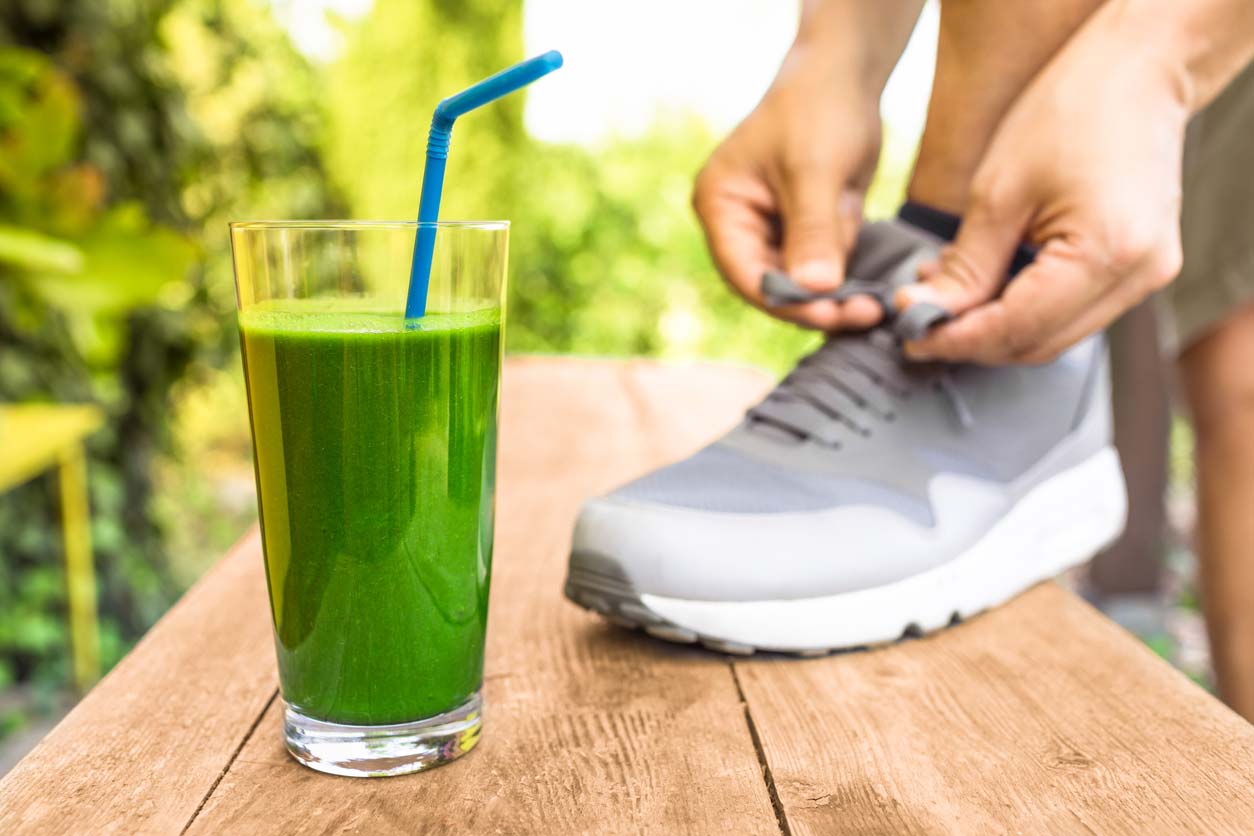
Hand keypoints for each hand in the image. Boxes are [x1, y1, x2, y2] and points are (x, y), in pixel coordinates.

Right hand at [692, 44, 885, 330]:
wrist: (845, 75)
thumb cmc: (819, 108)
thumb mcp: (815, 170)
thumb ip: (813, 231)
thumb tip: (816, 291)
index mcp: (720, 205)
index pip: (745, 272)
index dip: (785, 301)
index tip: (830, 316)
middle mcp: (737, 223)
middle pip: (772, 284)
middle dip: (817, 299)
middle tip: (864, 314)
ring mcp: (768, 228)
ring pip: (802, 279)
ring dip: (836, 276)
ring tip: (858, 239)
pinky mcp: (800, 229)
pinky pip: (822, 263)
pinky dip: (844, 260)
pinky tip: (860, 240)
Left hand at [895, 12, 1189, 363]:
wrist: (1142, 69)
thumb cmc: (1068, 112)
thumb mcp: (999, 190)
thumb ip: (966, 266)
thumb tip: (926, 315)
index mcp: (1106, 253)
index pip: (1016, 329)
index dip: (956, 339)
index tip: (907, 334)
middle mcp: (1138, 277)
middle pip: (1037, 345)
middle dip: (971, 340)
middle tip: (916, 319)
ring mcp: (1147, 276)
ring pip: (1054, 336)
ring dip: (994, 328)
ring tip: (943, 295)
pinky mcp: (1141, 269)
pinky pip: (1072, 312)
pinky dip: (1023, 309)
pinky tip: (982, 284)